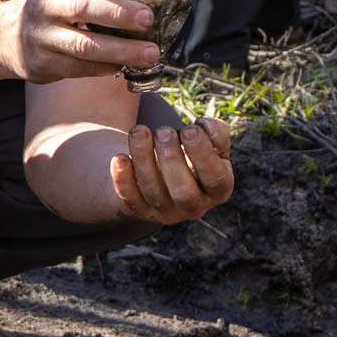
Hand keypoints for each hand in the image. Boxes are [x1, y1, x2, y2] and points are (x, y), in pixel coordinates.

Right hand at [0, 0, 161, 83]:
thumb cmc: (50, 5)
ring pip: (84, 45)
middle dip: (118, 13)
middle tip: (148, 18)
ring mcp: (41, 37)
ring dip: (121, 50)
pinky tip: (126, 66)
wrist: (5, 37)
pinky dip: (107, 67)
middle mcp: (42, 5)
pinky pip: (80, 68)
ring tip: (150, 53)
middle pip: (81, 7)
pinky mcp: (44, 64)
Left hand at [110, 116, 233, 221]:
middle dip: (172, 160)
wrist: (163, 173)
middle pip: (184, 192)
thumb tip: (204, 126)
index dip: (203, 154)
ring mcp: (165, 211)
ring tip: (140, 132)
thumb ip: (215, 131)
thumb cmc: (192, 154)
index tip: (189, 129)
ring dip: (144, 159)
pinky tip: (119, 158)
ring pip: (153, 191)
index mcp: (217, 189)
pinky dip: (123, 179)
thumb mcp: (210, 144)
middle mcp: (193, 206)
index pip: (216, 179)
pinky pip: (129, 198)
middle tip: (163, 132)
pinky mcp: (139, 209)